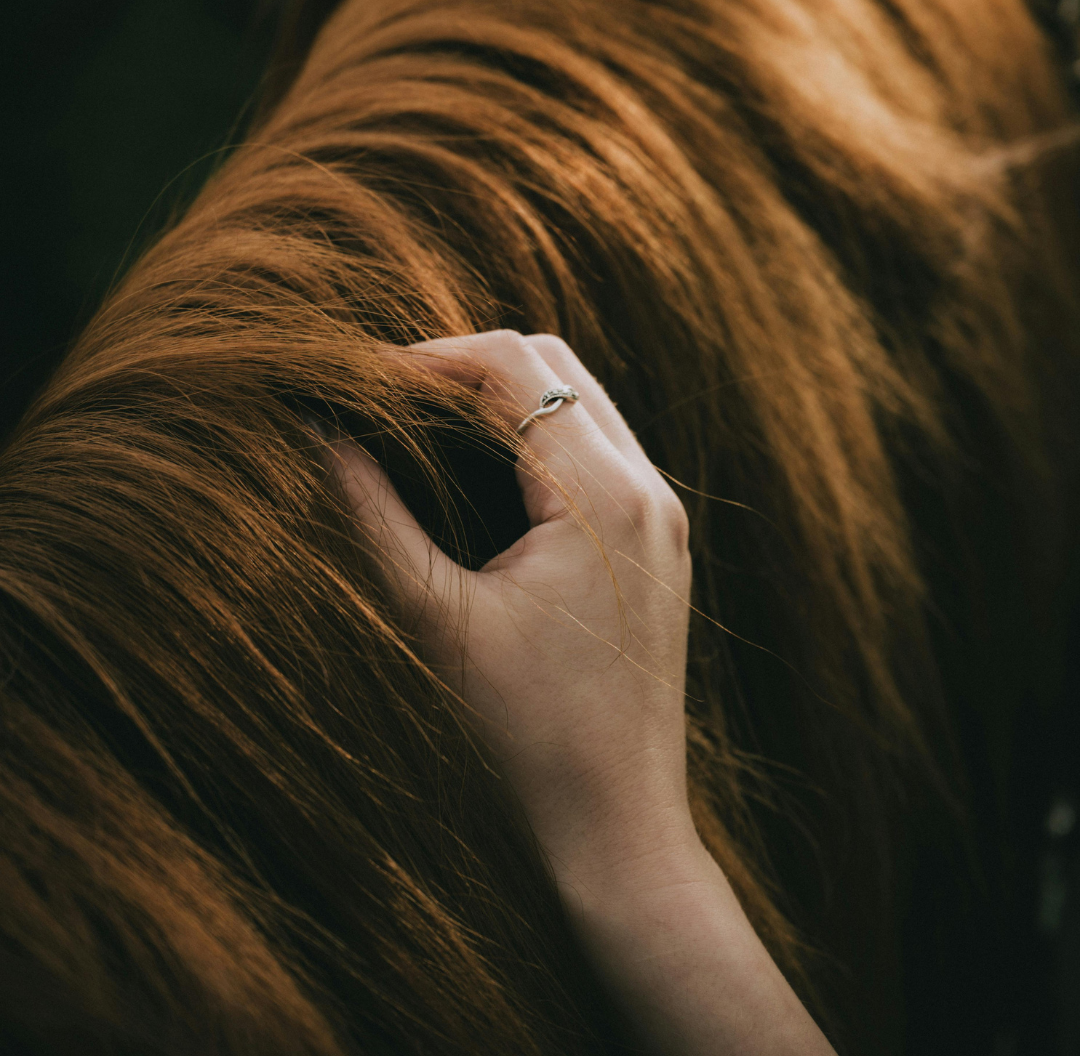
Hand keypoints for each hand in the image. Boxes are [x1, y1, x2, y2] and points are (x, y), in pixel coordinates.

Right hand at [330, 329, 695, 891]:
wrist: (617, 819)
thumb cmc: (524, 731)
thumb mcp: (436, 615)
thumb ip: (373, 512)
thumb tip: (322, 434)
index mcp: (601, 497)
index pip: (514, 367)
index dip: (429, 358)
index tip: (363, 381)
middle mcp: (647, 488)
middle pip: (554, 364)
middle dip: (466, 364)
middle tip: (389, 396)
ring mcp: (663, 511)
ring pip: (581, 397)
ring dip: (504, 393)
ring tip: (424, 421)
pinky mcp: (661, 536)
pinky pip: (600, 443)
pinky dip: (539, 431)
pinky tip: (481, 464)